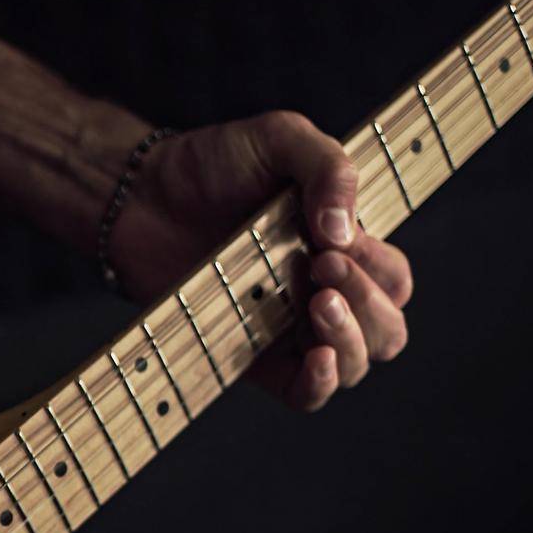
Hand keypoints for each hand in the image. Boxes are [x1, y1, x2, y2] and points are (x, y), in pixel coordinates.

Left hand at [107, 111, 412, 410]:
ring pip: (356, 364)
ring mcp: (288, 327)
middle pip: (387, 329)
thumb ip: (330, 167)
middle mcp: (323, 292)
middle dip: (370, 304)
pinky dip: (322, 385)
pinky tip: (319, 358)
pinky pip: (305, 394)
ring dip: (352, 340)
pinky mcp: (251, 356)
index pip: (393, 279)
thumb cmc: (211, 164)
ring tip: (317, 302)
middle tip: (321, 268)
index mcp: (343, 247)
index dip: (378, 269)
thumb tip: (344, 234)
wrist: (139, 194)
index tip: (336, 245)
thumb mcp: (281, 138)